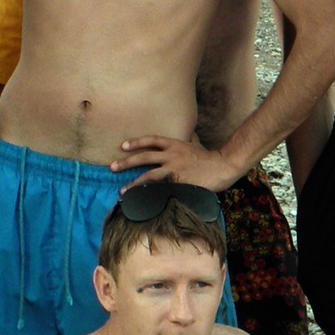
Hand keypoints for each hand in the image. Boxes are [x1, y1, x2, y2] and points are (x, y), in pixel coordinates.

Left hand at [112, 135, 239, 191]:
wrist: (222, 166)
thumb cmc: (209, 157)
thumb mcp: (196, 144)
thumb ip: (188, 139)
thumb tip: (187, 132)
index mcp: (175, 145)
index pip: (151, 140)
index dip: (136, 142)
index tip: (123, 146)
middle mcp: (171, 155)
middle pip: (144, 158)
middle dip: (126, 162)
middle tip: (112, 167)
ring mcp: (174, 170)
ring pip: (148, 176)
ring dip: (133, 184)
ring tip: (122, 191)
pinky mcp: (178, 184)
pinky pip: (160, 191)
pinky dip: (148, 196)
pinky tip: (139, 202)